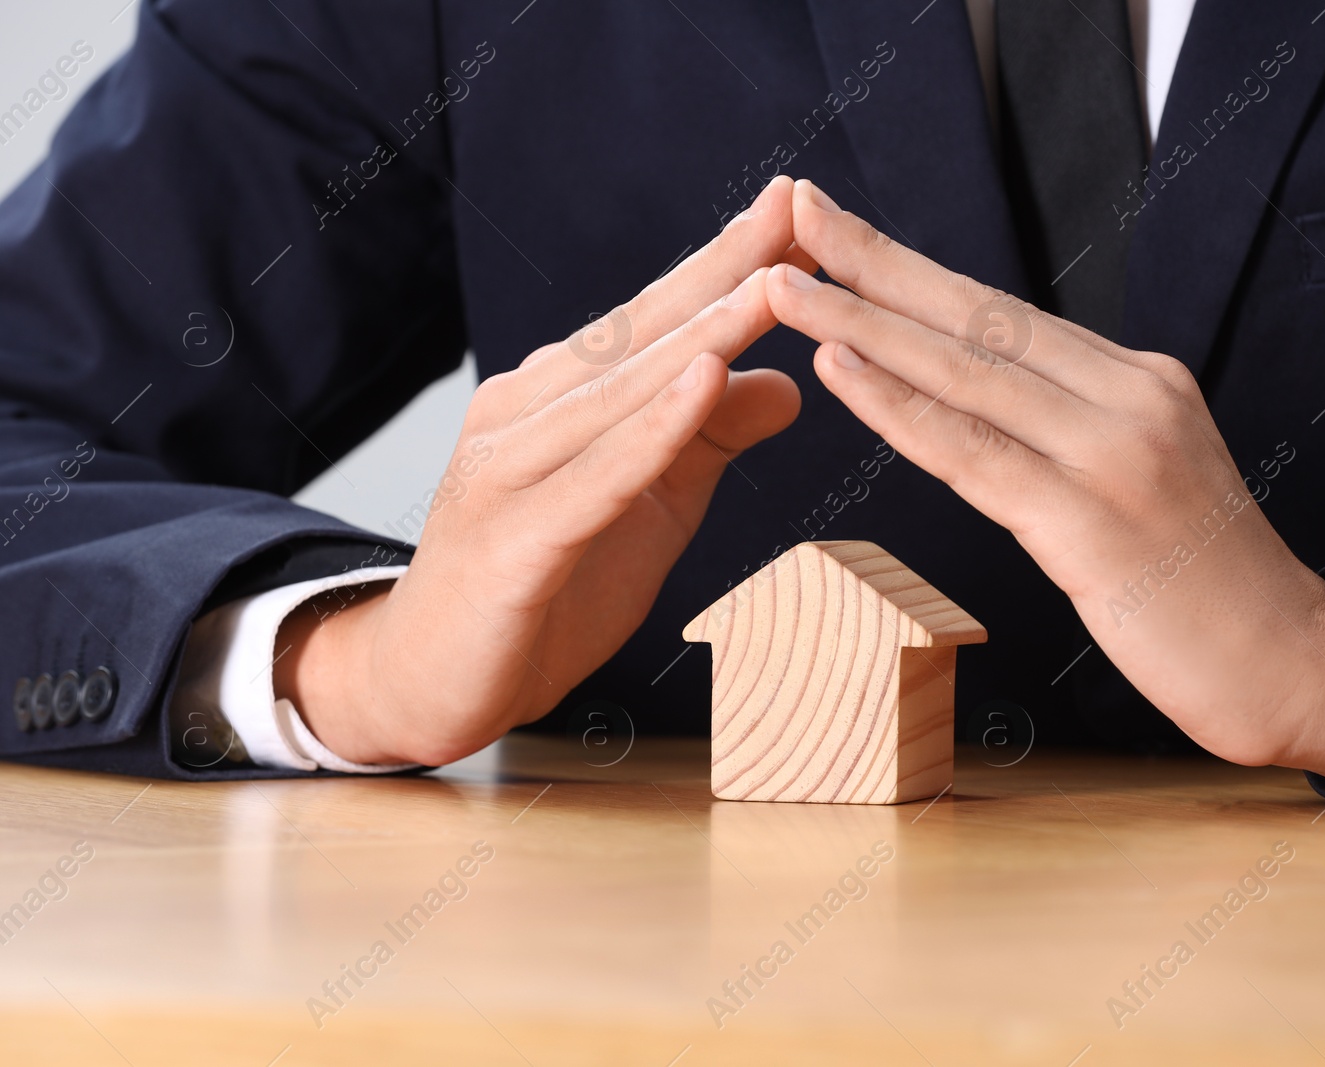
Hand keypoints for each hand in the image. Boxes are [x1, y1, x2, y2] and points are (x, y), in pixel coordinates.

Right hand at [276, 178, 805, 764]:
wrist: (435, 682)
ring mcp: (509, 470)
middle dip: (724, 269)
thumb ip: (708, 440)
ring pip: (621, 392)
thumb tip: (790, 383)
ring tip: (772, 285)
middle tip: (795, 206)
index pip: (655, 320)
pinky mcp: (512, 540)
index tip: (796, 209)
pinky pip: (594, 476)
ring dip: (702, 334)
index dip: (726, 265)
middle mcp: (526, 413)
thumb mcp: (651, 505)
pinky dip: (652, 430)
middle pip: (639, 334)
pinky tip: (703, 382)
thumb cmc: (545, 586)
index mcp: (558, 397)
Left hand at [768, 179, 1324, 781]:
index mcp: (1136, 379)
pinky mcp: (1090, 519)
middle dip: (876, 260)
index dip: (914, 269)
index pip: (1002, 312)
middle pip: (977, 314)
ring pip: (964, 370)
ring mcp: (1114, 450)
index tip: (843, 230)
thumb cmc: (1204, 588)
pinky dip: (896, 405)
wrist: (1294, 664)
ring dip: (862, 321)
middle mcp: (1129, 392)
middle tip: (797, 210)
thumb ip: (1072, 432)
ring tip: (784, 283)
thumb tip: (985, 406)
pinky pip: (972, 450)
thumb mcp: (1144, 479)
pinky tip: (838, 366)